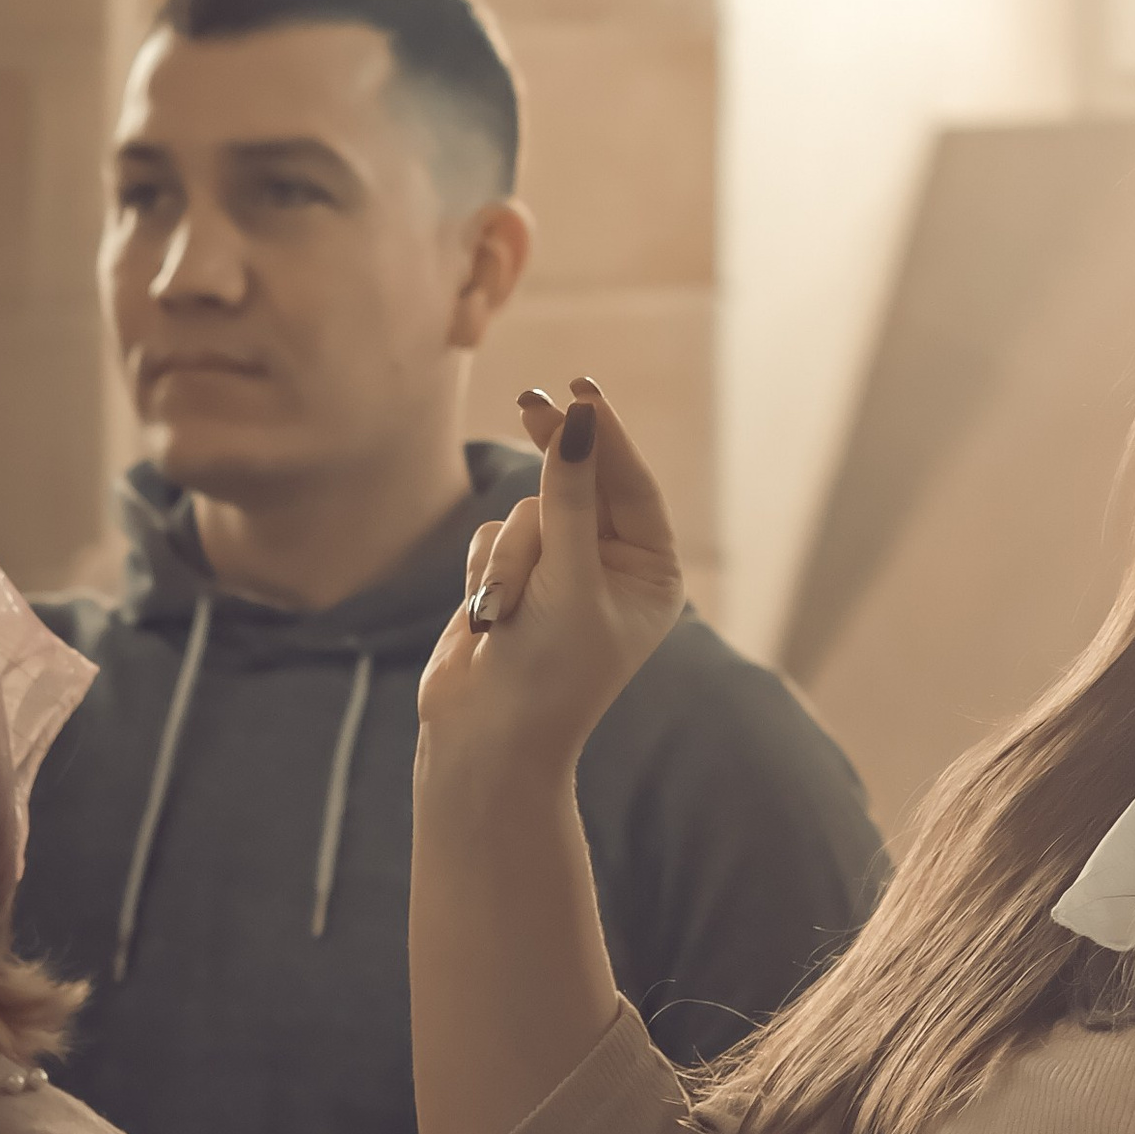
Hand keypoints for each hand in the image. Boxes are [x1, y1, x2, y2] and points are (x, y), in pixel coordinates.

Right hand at [416, 378, 683, 773]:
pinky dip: (486, 570)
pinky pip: (494, 536)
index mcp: (651, 574)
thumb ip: (571, 499)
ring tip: (506, 613)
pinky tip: (488, 618)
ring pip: (528, 513)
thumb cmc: (546, 673)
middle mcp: (610, 568)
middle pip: (580, 485)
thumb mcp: (568, 582)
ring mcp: (559, 573)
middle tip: (529, 401)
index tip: (579, 389)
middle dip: (555, 467)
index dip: (605, 435)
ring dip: (511, 557)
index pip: (633, 485)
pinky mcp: (512, 579)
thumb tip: (577, 422)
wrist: (484, 744)